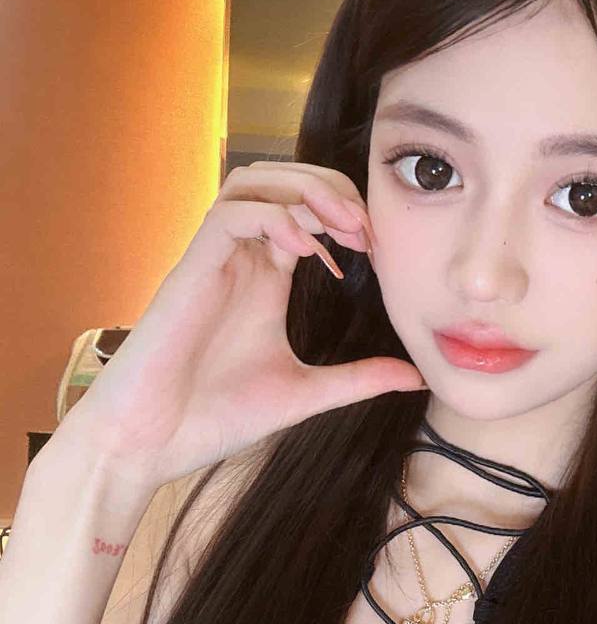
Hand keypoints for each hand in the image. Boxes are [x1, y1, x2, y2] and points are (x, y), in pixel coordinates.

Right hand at [53, 161, 424, 489]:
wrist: (152, 444)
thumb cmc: (216, 416)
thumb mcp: (306, 393)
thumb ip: (359, 379)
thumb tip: (416, 377)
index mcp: (267, 277)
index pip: (306, 210)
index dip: (348, 214)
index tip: (380, 248)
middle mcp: (241, 258)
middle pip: (283, 180)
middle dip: (332, 189)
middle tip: (367, 228)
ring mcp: (214, 260)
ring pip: (253, 180)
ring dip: (303, 190)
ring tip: (341, 225)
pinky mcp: (190, 270)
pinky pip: (230, 215)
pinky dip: (272, 217)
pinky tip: (305, 249)